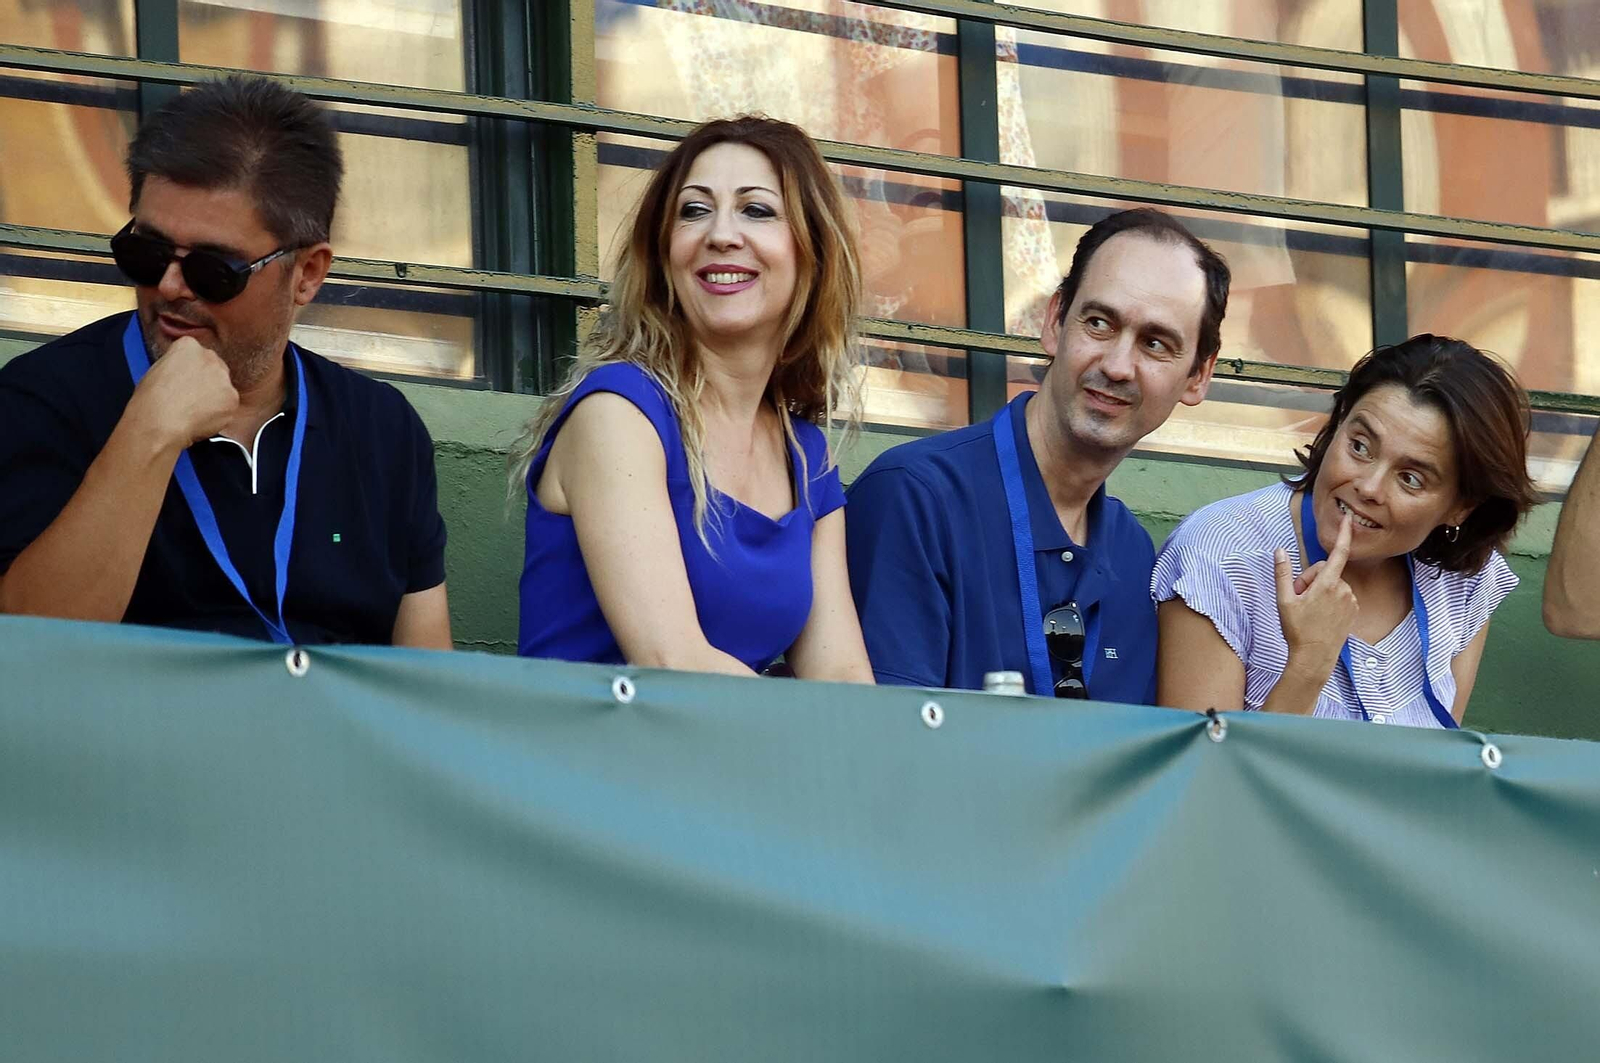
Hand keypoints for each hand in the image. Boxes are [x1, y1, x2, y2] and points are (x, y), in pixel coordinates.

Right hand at [127, 336, 239, 448]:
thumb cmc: (151, 399)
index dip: (191, 370)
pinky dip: (219, 414)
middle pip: (215, 368)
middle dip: (207, 382)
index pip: (197, 353)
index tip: (185, 381)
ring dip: (215, 398)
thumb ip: (177, 365)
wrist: (160, 421)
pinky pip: (228, 406)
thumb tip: (182, 373)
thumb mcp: (157, 369)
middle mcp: (210, 357)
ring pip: (224, 388)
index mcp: (188, 346)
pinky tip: (202, 419)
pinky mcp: (232, 398)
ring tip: (194, 411)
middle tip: (192, 398)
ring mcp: (223, 378)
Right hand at [1274, 511, 1357, 671]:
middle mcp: (1344, 589)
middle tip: (1299, 598)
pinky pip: (1341, 595)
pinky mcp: (1354, 610)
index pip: (1338, 552)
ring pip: (1333, 584)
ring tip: (1309, 610)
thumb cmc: (1298, 630)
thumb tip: (1279, 551)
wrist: (1315, 657)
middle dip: (1311, 579)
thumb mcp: (1284, 600)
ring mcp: (1351, 601)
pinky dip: (1330, 600)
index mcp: (1327, 584)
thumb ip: (1283, 573)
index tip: (1349, 519)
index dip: (1344, 534)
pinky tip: (1321, 615)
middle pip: (1325, 571)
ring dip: (1320, 591)